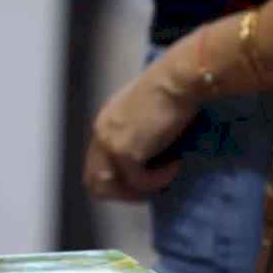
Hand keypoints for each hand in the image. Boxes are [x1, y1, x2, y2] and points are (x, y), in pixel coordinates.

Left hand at [84, 58, 200, 201]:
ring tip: (165, 180)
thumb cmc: (173, 89)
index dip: (118, 179)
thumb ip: (140, 134)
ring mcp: (110, 144)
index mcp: (105, 123)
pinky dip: (159, 180)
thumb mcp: (149, 113)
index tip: (145, 180)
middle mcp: (101, 133)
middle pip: (94, 182)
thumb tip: (153, 158)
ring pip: (111, 187)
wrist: (177, 80)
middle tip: (152, 190)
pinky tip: (176, 165)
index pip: (96, 165)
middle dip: (122, 193)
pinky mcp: (125, 152)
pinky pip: (139, 182)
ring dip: (139, 190)